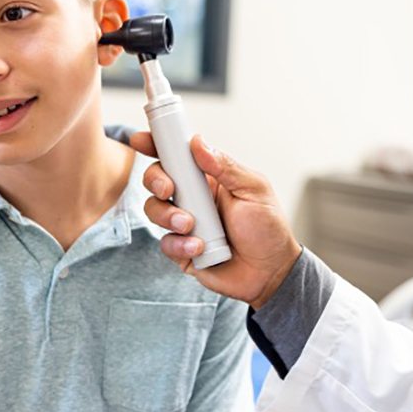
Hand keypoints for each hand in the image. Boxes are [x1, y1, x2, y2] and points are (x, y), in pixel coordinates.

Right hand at [131, 133, 301, 308]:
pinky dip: (179, 244)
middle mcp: (193, 198)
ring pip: (154, 210)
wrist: (271, 271)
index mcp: (209, 178)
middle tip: (169, 189)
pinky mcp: (181, 249)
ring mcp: (184, 224)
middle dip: (155, 180)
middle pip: (156, 180)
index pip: (178, 156)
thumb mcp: (254, 190)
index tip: (142, 140)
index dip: (157, 145)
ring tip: (190, 225)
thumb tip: (199, 143)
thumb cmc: (268, 228)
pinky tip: (199, 247)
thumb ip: (226, 166)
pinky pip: (165, 243)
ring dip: (167, 216)